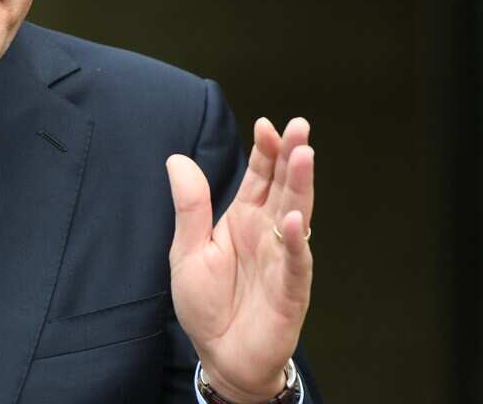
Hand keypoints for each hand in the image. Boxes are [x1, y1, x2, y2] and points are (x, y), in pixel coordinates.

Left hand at [166, 117, 313, 401]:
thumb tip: (177, 159)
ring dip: (301, 187)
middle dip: (291, 156)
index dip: (265, 152)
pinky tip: (296, 220)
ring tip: (304, 156)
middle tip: (299, 127)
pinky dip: (296, 243)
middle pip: (284, 188)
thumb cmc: (207, 304)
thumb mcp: (187, 250)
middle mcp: (267, 233)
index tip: (265, 125)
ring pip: (296, 216)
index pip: (259, 177)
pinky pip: (295, 263)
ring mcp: (282, 259)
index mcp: (243, 219)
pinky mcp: (290, 291)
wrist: (220, 355)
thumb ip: (190, 207)